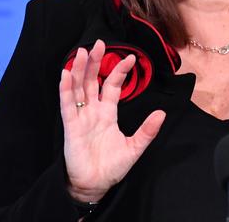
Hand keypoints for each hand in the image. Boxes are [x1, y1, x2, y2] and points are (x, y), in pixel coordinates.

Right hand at [59, 39, 165, 202]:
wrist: (95, 186)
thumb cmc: (112, 167)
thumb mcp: (134, 147)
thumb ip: (147, 130)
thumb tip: (162, 113)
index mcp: (108, 113)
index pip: (112, 86)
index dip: (119, 71)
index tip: (130, 57)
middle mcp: (93, 111)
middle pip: (92, 81)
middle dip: (95, 62)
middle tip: (98, 43)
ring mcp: (81, 117)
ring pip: (78, 88)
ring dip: (79, 70)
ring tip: (82, 52)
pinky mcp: (71, 126)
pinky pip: (67, 105)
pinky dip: (66, 89)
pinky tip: (66, 74)